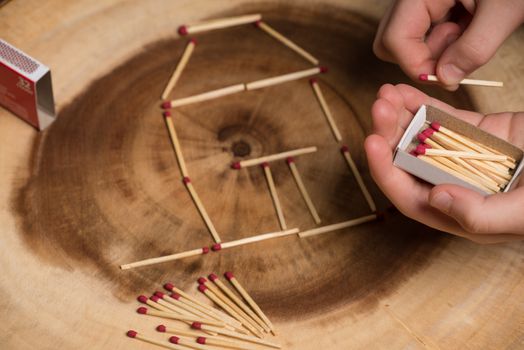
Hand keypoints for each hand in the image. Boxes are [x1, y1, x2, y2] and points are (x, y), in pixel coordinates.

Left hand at [365, 83, 523, 242]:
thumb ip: (480, 216)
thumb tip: (434, 199)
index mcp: (462, 214)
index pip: (410, 196)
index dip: (386, 171)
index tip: (372, 142)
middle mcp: (457, 186)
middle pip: (410, 163)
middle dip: (388, 135)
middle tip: (378, 107)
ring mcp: (466, 158)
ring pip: (421, 138)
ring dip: (399, 117)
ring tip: (385, 94)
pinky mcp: (479, 133)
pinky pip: (443, 118)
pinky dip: (422, 104)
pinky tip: (404, 91)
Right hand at [373, 0, 523, 89]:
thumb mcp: (503, 11)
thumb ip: (474, 48)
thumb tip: (445, 79)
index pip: (394, 39)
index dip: (416, 65)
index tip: (446, 78)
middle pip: (391, 42)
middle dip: (421, 59)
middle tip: (456, 54)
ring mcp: (419, 2)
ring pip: (406, 42)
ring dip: (437, 50)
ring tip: (469, 33)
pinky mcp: (430, 7)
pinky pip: (423, 35)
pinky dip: (445, 42)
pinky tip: (467, 29)